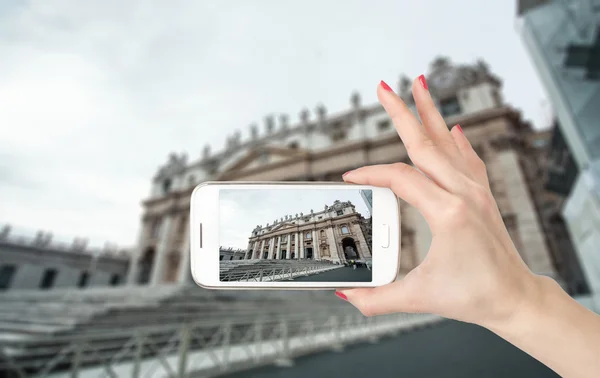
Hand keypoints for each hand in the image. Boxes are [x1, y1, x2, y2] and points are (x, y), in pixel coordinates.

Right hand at [337, 77, 541, 327]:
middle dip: (401, 113)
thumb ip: (376, 299)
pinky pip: (468, 158)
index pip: (400, 179)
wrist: (515, 297)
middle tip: (383, 87)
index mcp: (448, 212)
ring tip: (419, 85)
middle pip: (425, 143)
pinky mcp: (483, 195)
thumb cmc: (474, 296)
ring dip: (430, 113)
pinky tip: (453, 128)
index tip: (350, 178)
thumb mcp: (419, 297)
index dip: (370, 175)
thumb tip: (345, 294)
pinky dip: (457, 139)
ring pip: (448, 142)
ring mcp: (476, 191)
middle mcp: (464, 193)